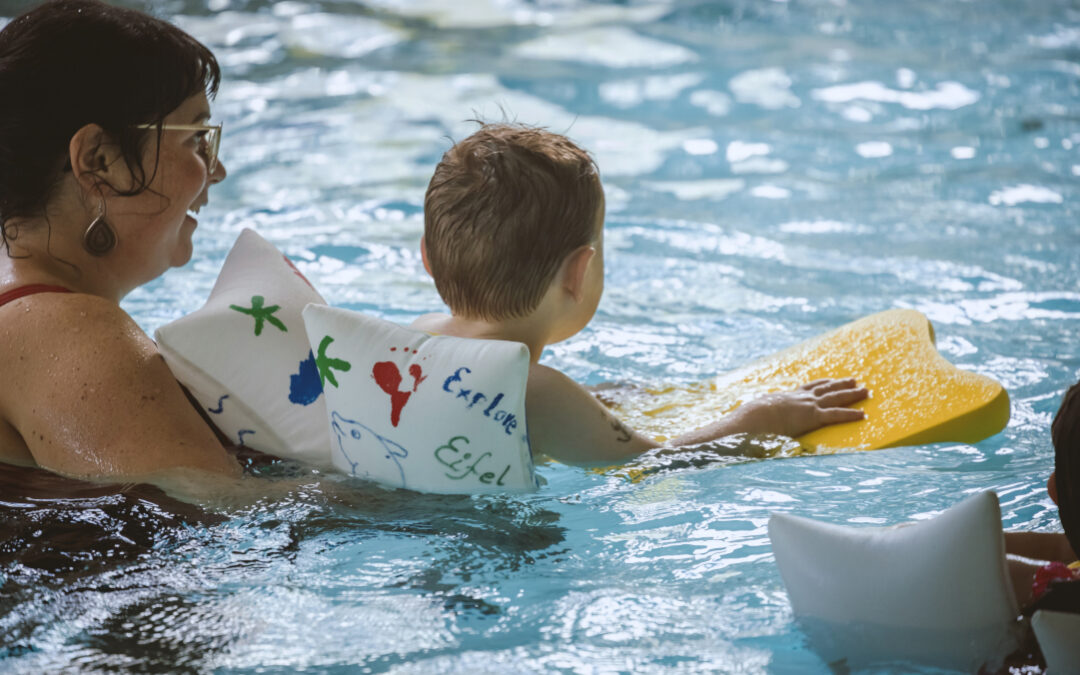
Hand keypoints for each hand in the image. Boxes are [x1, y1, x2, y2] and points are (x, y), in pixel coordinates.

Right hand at [741, 378, 868, 437]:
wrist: (754, 417)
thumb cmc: (751, 418)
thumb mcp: (758, 415)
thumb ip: (763, 417)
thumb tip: (755, 423)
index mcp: (788, 397)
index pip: (809, 387)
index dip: (822, 384)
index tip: (831, 380)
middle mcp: (801, 398)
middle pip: (826, 389)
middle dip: (841, 385)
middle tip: (855, 381)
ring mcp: (808, 406)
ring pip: (836, 398)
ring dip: (852, 394)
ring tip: (866, 391)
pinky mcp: (813, 417)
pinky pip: (836, 415)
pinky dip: (851, 414)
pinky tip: (863, 415)